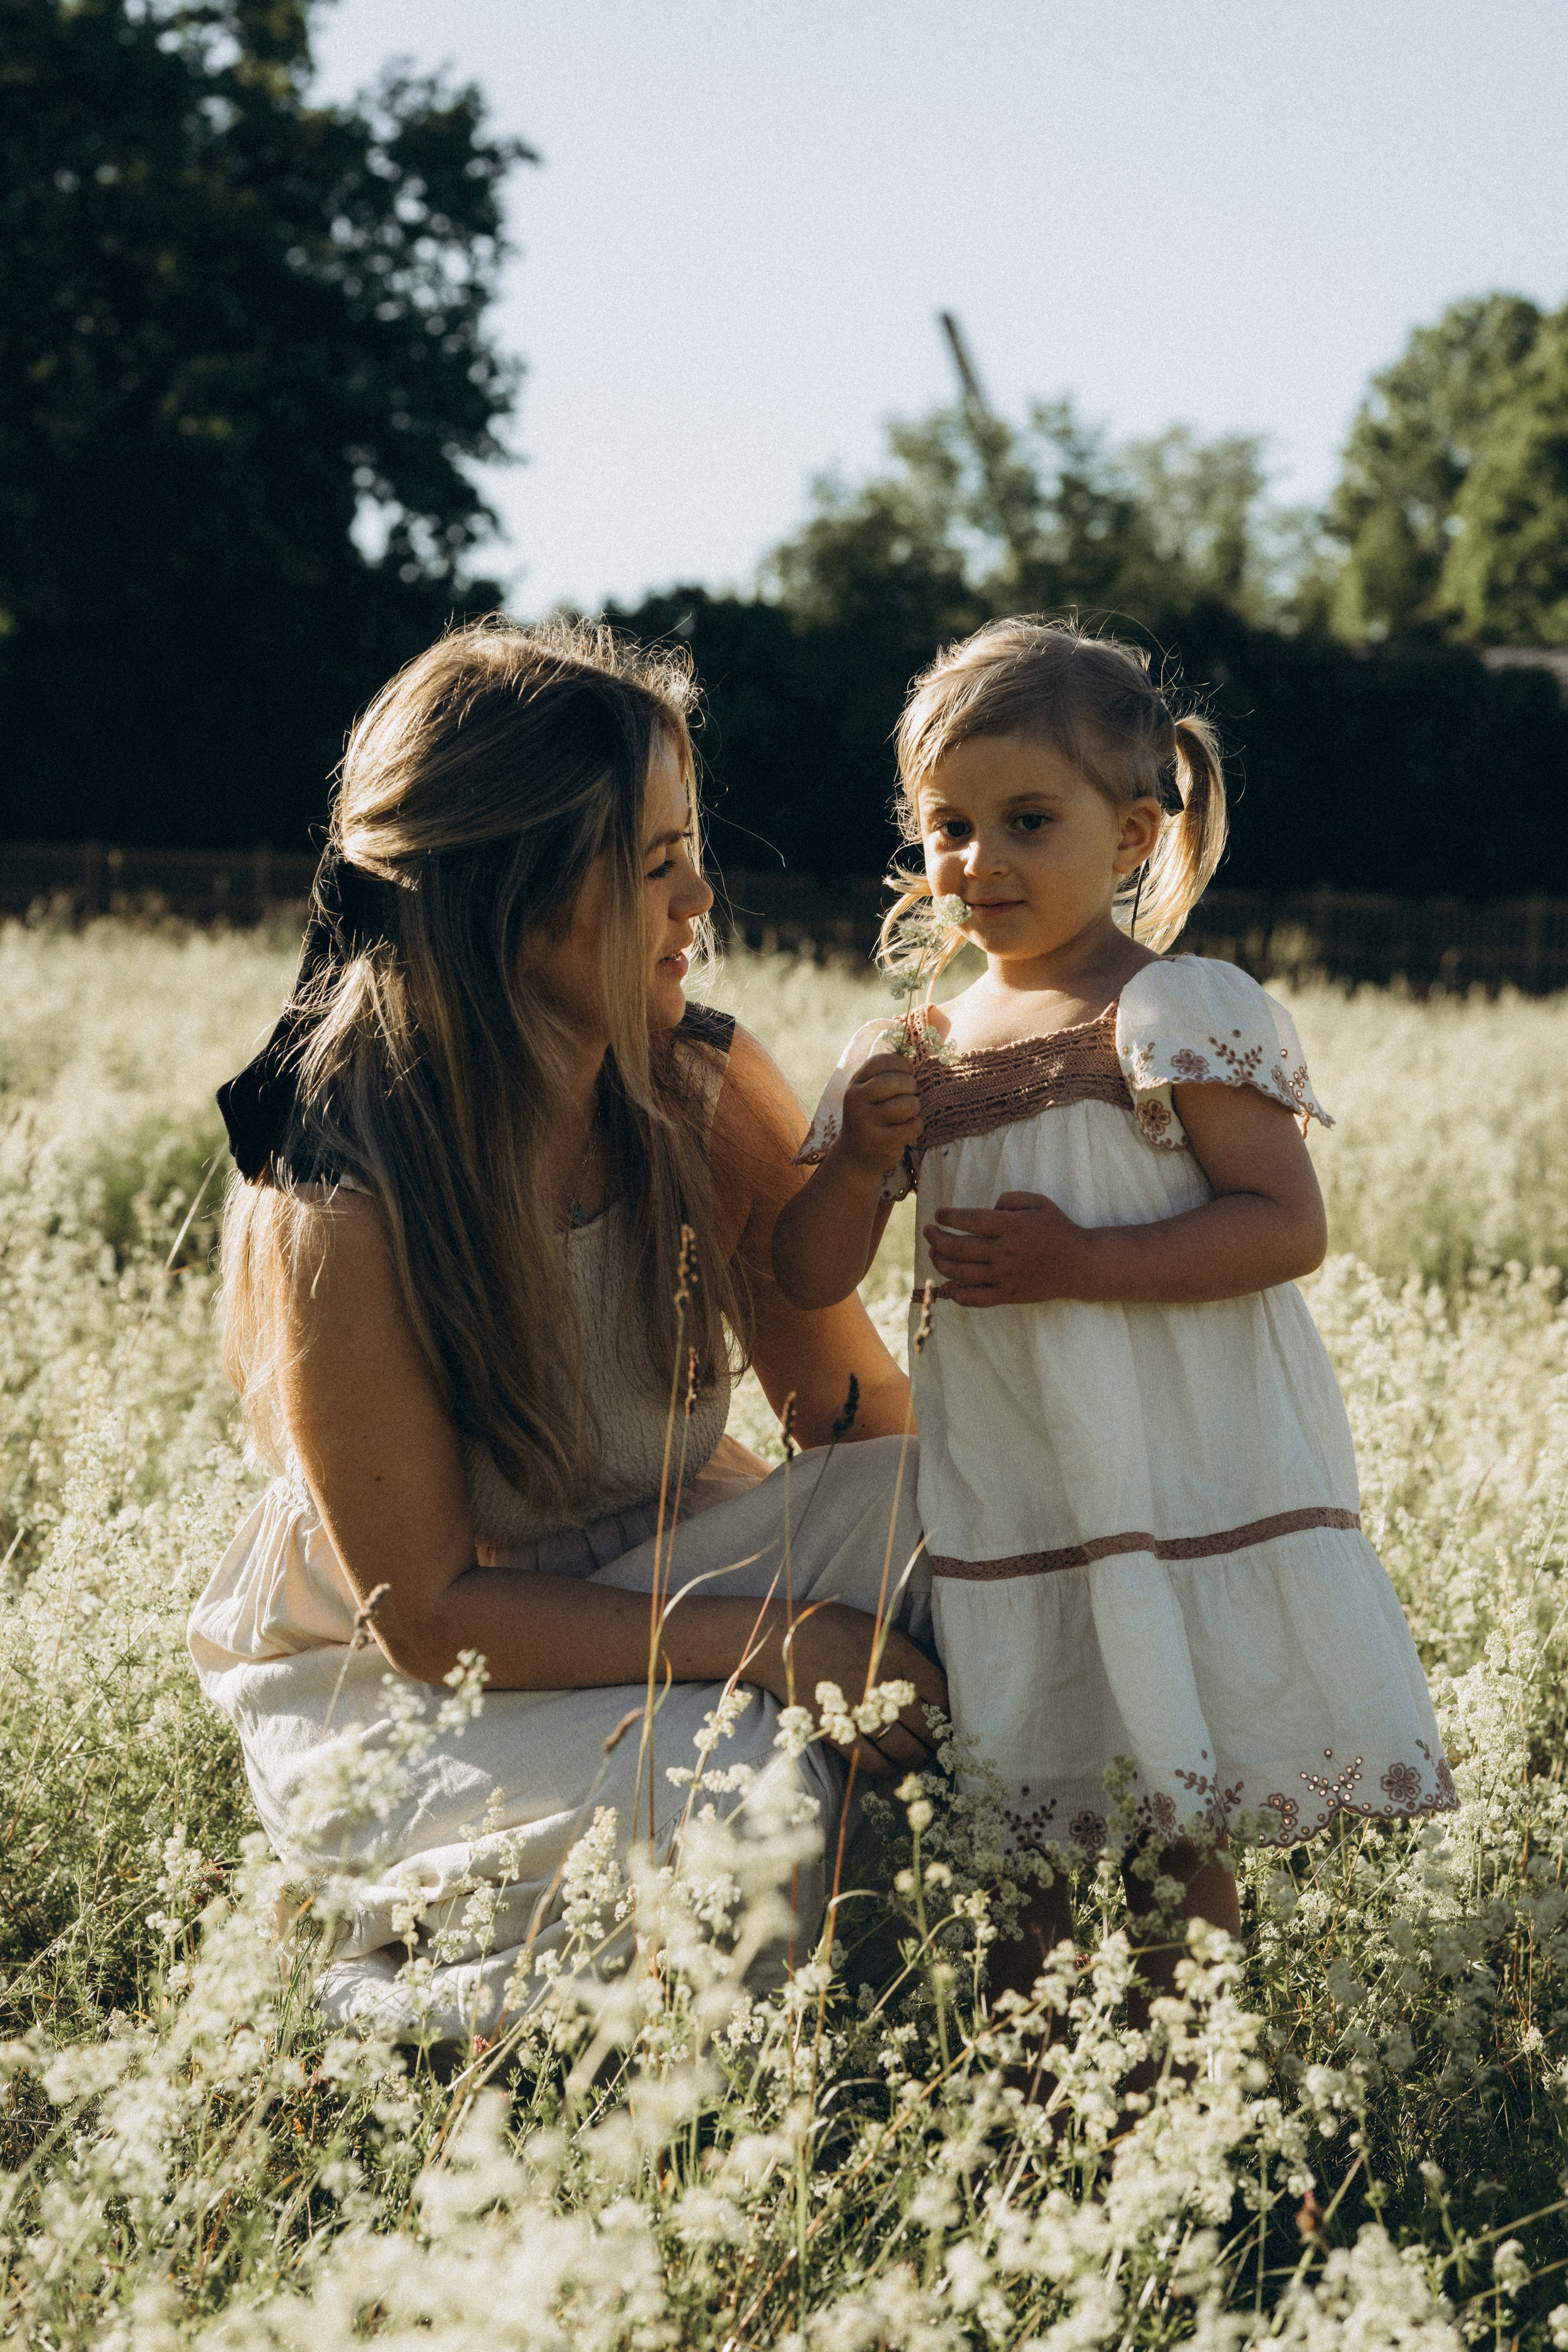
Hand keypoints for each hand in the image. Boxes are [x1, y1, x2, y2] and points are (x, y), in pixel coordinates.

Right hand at [755, 1600, 947, 1778]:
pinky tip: (891, 1765)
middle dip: (939, 1740)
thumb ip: (909, 1655)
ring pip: (906, 1750)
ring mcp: (861, 1711)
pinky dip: (887, 1769)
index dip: (952, 1712)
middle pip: (930, 1727)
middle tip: (938, 1744)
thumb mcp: (880, 1628)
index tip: (949, 1719)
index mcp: (900, 1655)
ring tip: (916, 1755)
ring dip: (917, 1758)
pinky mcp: (838, 1731)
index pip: (944, 1694)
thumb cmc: (833, 1627)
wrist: (782, 1638)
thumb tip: (938, 1684)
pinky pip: (873, 1762)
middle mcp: (885, 1685)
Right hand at [834, 1050, 922, 1179]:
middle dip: (911, 1086)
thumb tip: (911, 1057)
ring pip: (905, 1104)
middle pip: (895, 1081)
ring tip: (908, 1113)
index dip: (902, 1064)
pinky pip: (911, 1127)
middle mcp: (856, 1100)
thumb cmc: (870, 1117)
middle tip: (910, 1095)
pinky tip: (907, 1128)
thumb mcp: (869, 1093)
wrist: (855, 1156)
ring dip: (914, 1107)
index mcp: (855, 1084)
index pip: (882, 1061)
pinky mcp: (880, 1142)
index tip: (908, 1072)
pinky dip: (915, 1126)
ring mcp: (866, 1122)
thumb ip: (885, 1075)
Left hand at [924, 1190, 1088, 1306]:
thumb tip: (988, 1207)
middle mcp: (1004, 1252)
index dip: (949, 1217)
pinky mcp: (1007, 1294)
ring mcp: (1004, 1276)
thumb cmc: (1058, 1229)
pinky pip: (975, 1299)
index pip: (970, 1220)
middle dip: (937, 1238)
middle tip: (929, 1232)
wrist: (1080, 1264)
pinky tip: (947, 1286)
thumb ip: (1010, 1199)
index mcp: (1011, 1227)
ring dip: (941, 1262)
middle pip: (958, 1247)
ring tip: (934, 1253)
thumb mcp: (1039, 1202)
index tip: (938, 1214)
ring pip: (961, 1273)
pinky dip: (957, 1295)